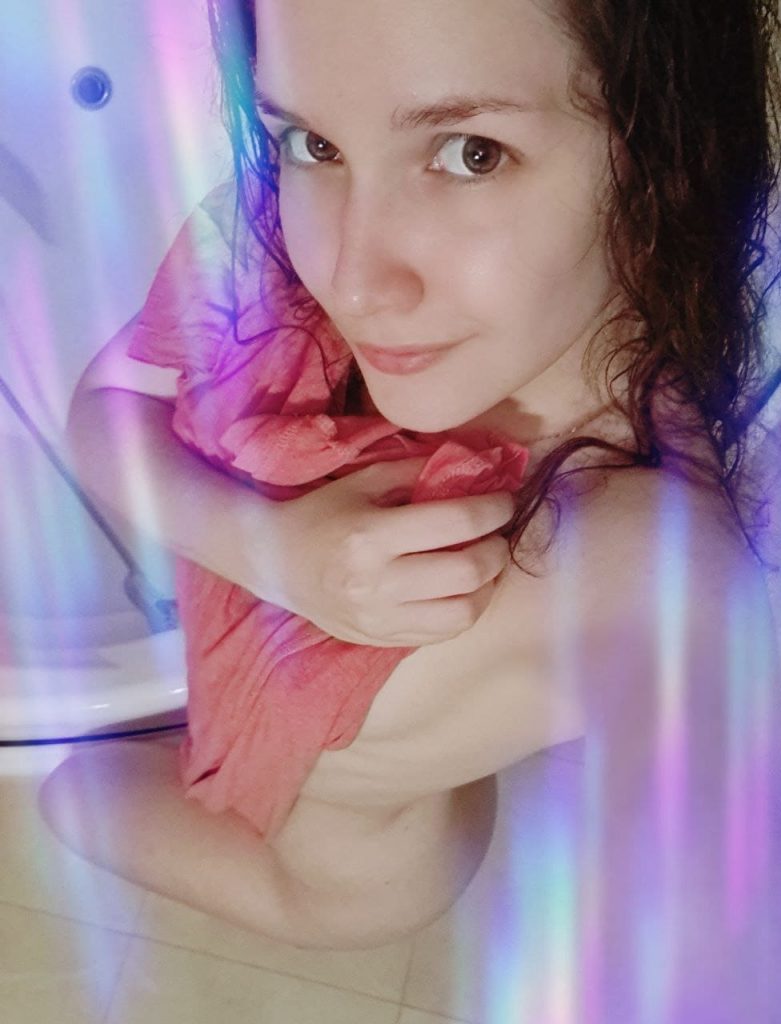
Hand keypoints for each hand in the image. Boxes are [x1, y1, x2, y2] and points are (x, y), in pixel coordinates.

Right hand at [251, 457, 515, 645]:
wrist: (275, 563)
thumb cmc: (322, 514)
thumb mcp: (365, 480)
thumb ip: (419, 471)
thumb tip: (476, 467)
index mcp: (371, 535)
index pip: (456, 521)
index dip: (494, 509)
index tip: (504, 501)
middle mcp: (376, 583)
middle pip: (467, 572)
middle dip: (497, 549)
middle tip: (498, 534)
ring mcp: (379, 619)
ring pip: (463, 613)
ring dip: (488, 587)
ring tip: (485, 566)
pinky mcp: (381, 640)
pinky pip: (443, 634)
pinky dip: (465, 610)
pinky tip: (463, 590)